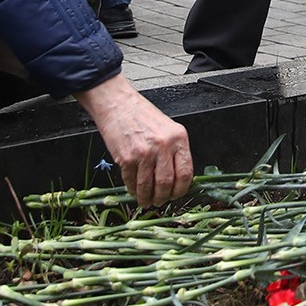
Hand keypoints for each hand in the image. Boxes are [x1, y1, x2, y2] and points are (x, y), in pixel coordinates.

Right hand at [76, 75, 194, 205]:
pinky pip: (132, 181)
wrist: (118, 104)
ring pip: (149, 186)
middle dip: (163, 198)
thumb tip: (177, 178)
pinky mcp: (127, 158)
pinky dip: (133, 190)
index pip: (186, 172)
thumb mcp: (167, 128)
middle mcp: (163, 145)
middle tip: (160, 201)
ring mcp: (145, 153)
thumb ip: (174, 150)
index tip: (176, 194)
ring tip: (146, 200)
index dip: (181, 189)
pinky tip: (134, 191)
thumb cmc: (142, 115)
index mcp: (178, 137)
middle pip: (167, 183)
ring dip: (147, 198)